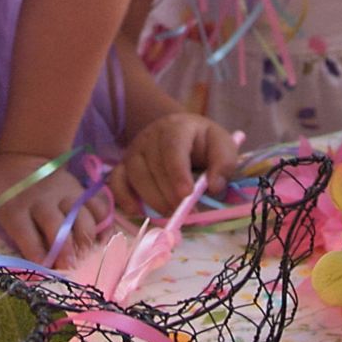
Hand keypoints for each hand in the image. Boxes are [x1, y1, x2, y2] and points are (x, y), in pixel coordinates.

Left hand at [0, 151, 105, 260]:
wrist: (25, 152)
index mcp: (16, 204)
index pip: (26, 230)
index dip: (34, 249)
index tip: (39, 265)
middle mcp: (44, 199)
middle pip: (58, 225)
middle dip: (63, 248)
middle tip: (66, 267)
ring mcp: (66, 194)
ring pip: (81, 217)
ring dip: (84, 238)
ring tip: (83, 255)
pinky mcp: (81, 191)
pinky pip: (98, 206)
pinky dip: (102, 222)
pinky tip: (100, 240)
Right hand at [113, 113, 239, 218]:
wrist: (179, 133)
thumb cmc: (203, 143)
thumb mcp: (222, 146)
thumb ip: (224, 163)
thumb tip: (214, 187)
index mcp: (176, 127)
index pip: (172, 147)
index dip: (177, 172)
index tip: (187, 194)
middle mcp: (150, 136)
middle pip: (153, 165)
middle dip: (168, 193)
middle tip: (184, 213)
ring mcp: (134, 150)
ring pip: (135, 175)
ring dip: (152, 199)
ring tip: (170, 213)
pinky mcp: (124, 165)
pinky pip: (117, 181)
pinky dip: (123, 197)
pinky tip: (136, 211)